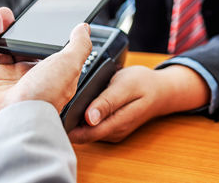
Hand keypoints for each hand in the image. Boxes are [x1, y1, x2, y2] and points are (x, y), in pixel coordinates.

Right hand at [0, 7, 92, 119]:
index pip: (39, 47)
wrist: (17, 120)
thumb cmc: (45, 96)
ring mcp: (6, 79)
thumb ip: (79, 44)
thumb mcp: (71, 64)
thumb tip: (84, 28)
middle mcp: (27, 76)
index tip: (29, 18)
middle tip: (6, 13)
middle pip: (17, 44)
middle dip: (11, 27)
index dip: (33, 31)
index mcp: (48, 72)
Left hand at [68, 65, 210, 142]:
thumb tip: (89, 118)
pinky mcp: (109, 126)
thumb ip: (107, 102)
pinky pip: (90, 124)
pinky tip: (79, 102)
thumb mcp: (125, 86)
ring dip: (74, 117)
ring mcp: (111, 131)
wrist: (162, 90)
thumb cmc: (144, 84)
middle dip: (68, 120)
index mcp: (116, 124)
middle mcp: (112, 132)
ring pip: (84, 129)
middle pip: (81, 133)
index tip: (56, 110)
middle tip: (58, 99)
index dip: (67, 125)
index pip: (84, 134)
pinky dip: (82, 115)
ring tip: (67, 98)